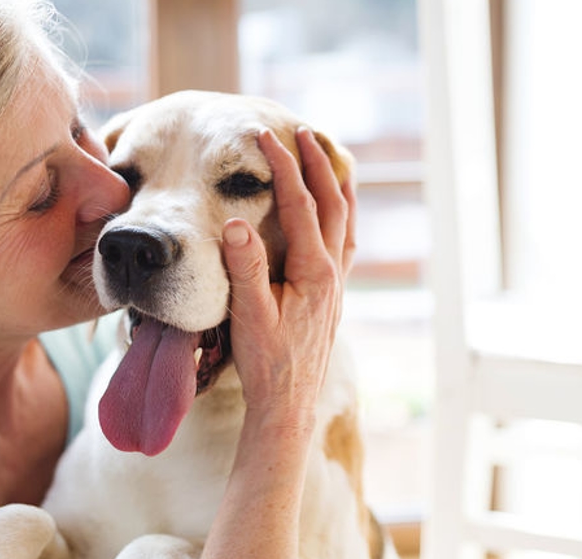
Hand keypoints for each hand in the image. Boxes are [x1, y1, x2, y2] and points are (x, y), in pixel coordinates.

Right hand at [221, 127, 355, 422]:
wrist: (288, 405)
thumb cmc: (266, 364)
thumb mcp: (248, 316)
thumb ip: (244, 269)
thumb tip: (236, 223)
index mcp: (314, 272)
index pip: (300, 205)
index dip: (283, 167)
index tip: (264, 137)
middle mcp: (332, 273)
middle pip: (332, 203)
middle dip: (317, 163)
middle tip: (302, 131)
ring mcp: (336, 284)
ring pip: (345, 221)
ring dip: (336, 185)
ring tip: (328, 158)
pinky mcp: (332, 296)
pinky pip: (344, 242)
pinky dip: (341, 215)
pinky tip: (335, 213)